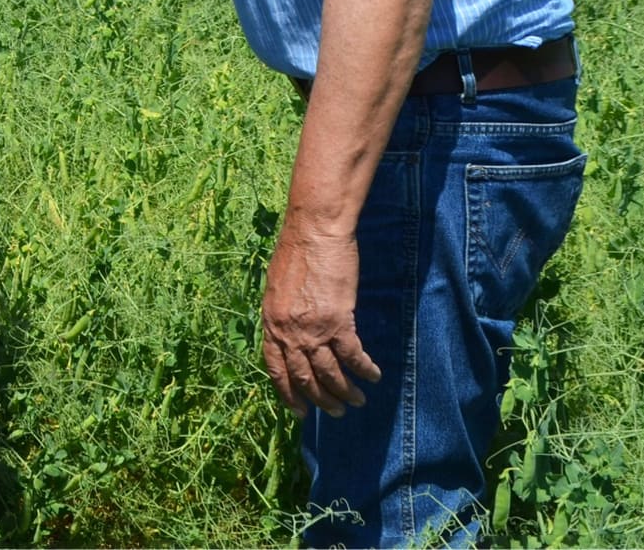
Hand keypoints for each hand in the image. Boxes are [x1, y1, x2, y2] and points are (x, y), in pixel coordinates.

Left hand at [261, 217, 380, 416]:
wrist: (314, 230)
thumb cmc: (296, 251)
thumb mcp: (277, 287)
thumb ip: (282, 314)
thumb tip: (289, 333)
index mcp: (270, 323)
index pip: (276, 369)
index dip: (288, 394)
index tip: (299, 412)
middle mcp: (288, 332)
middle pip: (304, 379)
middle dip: (320, 401)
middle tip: (335, 412)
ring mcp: (312, 330)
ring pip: (330, 375)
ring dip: (345, 393)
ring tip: (357, 401)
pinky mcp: (338, 322)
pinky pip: (353, 357)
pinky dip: (364, 370)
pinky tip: (373, 375)